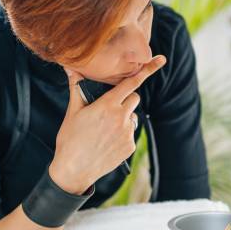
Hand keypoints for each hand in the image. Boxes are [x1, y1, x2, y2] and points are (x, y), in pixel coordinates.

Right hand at [49, 55, 165, 193]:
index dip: (146, 70)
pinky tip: (108, 141)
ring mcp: (127, 132)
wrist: (74, 169)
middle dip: (125, 99)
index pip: (130, 83)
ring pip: (133, 116)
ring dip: (124, 117)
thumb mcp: (72, 112)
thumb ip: (77, 88)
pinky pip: (131, 132)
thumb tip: (70, 68)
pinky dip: (123, 133)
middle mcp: (121, 117)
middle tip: (109, 108)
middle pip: (134, 98)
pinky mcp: (130, 146)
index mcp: (107, 105)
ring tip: (105, 128)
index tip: (161, 60)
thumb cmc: (70, 139)